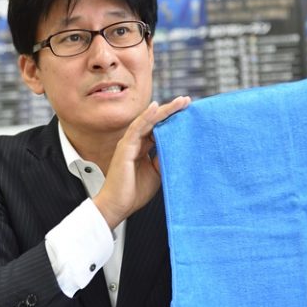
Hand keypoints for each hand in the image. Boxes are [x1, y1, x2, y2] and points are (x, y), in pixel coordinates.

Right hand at [94, 96, 190, 228]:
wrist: (118, 206)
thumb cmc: (134, 191)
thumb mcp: (156, 172)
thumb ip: (163, 158)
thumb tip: (178, 147)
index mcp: (141, 147)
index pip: (158, 128)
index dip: (171, 119)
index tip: (188, 111)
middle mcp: (135, 142)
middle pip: (154, 121)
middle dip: (171, 110)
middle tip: (187, 101)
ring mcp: (129, 143)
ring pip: (148, 120)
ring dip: (164, 110)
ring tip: (180, 102)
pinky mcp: (125, 147)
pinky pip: (137, 128)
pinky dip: (147, 117)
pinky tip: (157, 107)